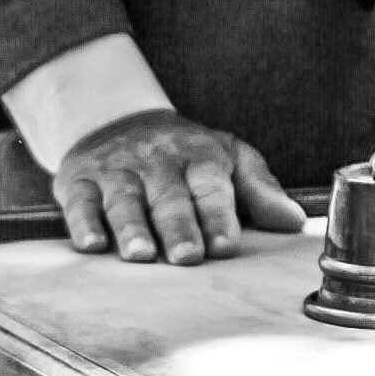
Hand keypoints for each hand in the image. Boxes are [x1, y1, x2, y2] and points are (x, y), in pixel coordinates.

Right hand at [54, 110, 306, 267]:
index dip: (218, 215)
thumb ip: (259, 190)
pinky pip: (80, 202)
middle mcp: (158, 164)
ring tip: (141, 256)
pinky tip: (91, 245)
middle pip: (169, 197)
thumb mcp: (227, 158)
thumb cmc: (184, 153)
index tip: (226, 246)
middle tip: (187, 257)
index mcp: (200, 158)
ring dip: (132, 229)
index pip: (211, 187)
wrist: (117, 118)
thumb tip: (294, 222)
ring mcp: (117, 172)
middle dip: (178, 227)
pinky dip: (83, 223)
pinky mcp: (80, 181)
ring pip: (124, 201)